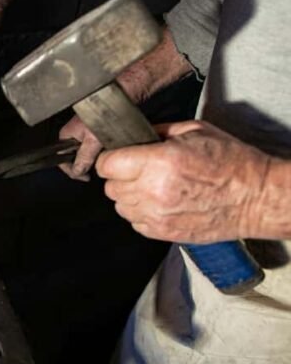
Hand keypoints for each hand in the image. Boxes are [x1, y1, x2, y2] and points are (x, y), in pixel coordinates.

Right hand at [58, 115, 103, 180]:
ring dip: (92, 159)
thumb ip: (84, 157)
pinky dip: (98, 152)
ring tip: (101, 159)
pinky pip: (92, 147)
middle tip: (93, 171)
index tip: (84, 177)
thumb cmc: (103, 113)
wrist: (117, 100)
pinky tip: (105, 151)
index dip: (72, 171)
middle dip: (83, 166)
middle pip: (73, 158)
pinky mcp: (93, 132)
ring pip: (84, 154)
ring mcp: (82, 134)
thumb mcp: (93, 140)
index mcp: (66, 135)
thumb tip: (77, 171)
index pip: (62, 160)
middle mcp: (72, 135)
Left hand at [96, 121, 270, 243]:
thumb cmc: (231, 162)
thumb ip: (157, 131)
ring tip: (151, 187)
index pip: (108, 164)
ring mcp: (156, 215)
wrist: (256, 198)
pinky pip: (134, 223)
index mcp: (159, 161)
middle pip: (110, 187)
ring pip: (120, 207)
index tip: (118, 157)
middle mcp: (153, 190)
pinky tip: (160, 203)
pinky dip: (141, 213)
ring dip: (129, 197)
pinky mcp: (163, 232)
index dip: (111, 159)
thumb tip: (133, 134)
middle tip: (139, 171)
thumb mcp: (195, 131)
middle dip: (120, 177)